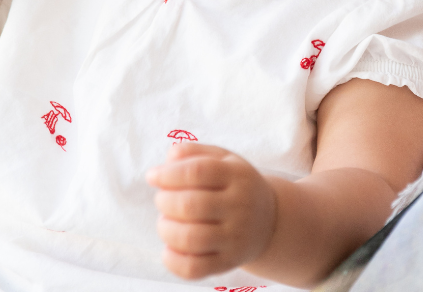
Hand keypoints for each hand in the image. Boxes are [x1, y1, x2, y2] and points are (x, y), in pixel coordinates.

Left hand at [147, 143, 277, 279]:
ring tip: (165, 222)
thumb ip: (194, 153)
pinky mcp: (228, 262)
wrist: (270, 222)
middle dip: (164, 201)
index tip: (152, 176)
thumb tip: (168, 159)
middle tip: (162, 199)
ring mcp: (235, 237)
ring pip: (190, 238)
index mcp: (238, 176)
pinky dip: (172, 261)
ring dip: (166, 229)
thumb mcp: (224, 160)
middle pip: (191, 205)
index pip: (199, 171)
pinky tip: (169, 249)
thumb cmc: (235, 186)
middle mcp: (240, 206)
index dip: (168, 174)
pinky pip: (194, 269)